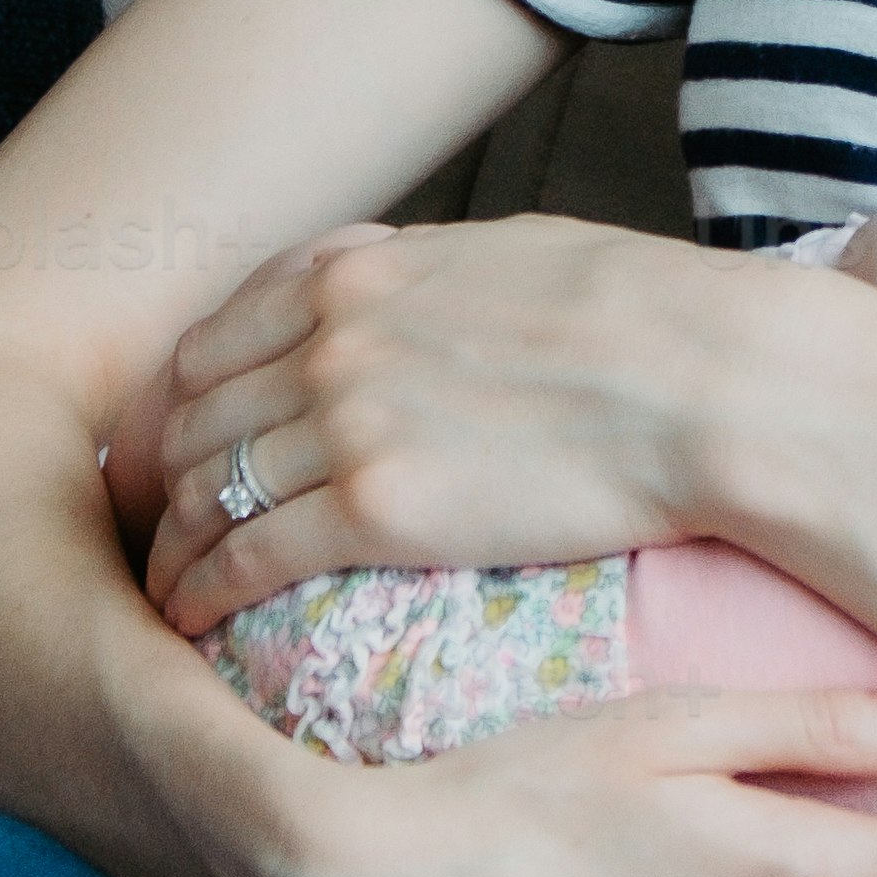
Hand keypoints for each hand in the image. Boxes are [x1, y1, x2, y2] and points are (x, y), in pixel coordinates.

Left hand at [144, 210, 784, 639]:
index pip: (215, 340)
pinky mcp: (376, 510)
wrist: (712, 384)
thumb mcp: (507, 255)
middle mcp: (332, 339)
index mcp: (360, 271)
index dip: (185, 405)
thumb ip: (421, 277)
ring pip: (208, 489)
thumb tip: (397, 292)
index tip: (183, 451)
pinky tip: (193, 622)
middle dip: (166, 478)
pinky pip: (246, 557)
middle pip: (195, 418)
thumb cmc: (643, 317)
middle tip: (164, 534)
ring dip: (173, 544)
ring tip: (167, 591)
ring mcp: (346, 421)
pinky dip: (201, 590)